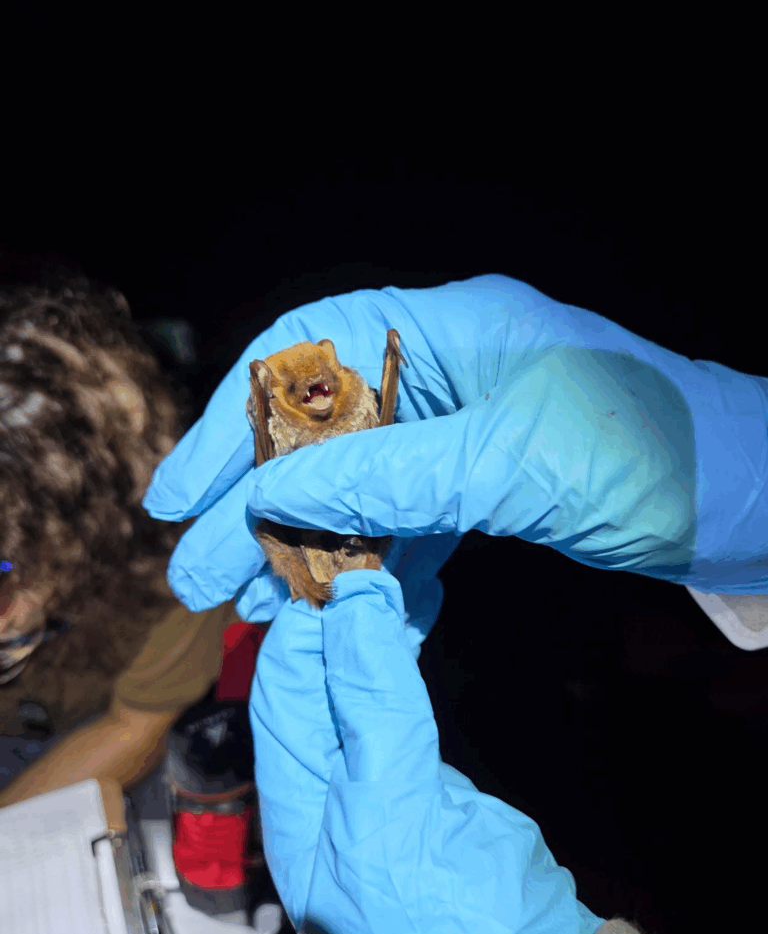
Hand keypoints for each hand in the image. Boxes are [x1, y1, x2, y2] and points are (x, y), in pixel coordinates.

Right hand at [146, 274, 767, 600]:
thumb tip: (273, 493)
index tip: (180, 495)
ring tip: (261, 607)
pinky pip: (404, 519)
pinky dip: (371, 562)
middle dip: (259, 505)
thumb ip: (389, 475)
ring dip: (309, 545)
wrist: (749, 496)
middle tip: (202, 575)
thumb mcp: (510, 459)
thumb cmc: (653, 451)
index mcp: (446, 326)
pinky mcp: (482, 482)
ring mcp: (461, 429)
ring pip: (357, 484)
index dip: (231, 422)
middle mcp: (443, 369)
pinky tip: (340, 603)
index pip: (305, 355)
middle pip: (320, 430)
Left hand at [250, 569, 602, 933]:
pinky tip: (417, 612)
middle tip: (361, 556)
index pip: (283, 700)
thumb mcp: (396, 808)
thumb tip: (349, 612)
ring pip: (361, 686)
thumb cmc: (456, 930)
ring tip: (394, 570)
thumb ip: (370, 706)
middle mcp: (327, 801)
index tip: (329, 573)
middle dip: (337, 619)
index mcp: (299, 818)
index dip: (303, 632)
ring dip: (376, 627)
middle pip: (317, 687)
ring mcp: (377, 790)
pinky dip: (406, 653)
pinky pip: (401, 701)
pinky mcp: (422, 782)